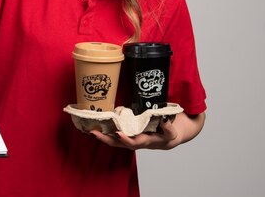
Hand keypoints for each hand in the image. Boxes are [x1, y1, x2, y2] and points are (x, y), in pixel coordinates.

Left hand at [90, 112, 204, 150]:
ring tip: (91, 130)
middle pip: (119, 144)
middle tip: (94, 133)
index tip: (118, 133)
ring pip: (115, 140)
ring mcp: (131, 137)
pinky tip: (98, 124)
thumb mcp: (173, 132)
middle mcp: (136, 141)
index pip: (134, 143)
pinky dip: (107, 130)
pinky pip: (116, 133)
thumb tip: (163, 121)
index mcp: (147, 142)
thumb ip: (169, 128)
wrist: (171, 136)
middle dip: (106, 139)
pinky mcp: (129, 132)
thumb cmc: (171, 133)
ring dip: (104, 135)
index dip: (126, 140)